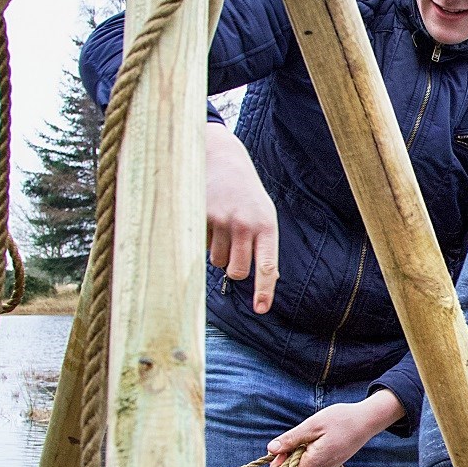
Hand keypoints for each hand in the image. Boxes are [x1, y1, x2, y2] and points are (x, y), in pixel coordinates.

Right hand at [206, 123, 278, 313]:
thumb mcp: (263, 214)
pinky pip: (200, 245)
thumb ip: (264, 244)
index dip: (263, 290)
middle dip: (234, 268)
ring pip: (216, 261)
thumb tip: (267, 278)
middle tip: (234, 247)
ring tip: (221, 224)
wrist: (222, 157)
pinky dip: (202, 237)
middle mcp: (245, 224)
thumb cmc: (245, 193)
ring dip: (217, 251)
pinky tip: (208, 215)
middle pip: (238, 271)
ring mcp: (221, 221)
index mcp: (266, 225)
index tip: (260, 309)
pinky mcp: (200, 217)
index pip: (267, 266)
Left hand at [268, 390, 404, 466]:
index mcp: (315, 463)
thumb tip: (271, 449)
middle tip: (298, 437)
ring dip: (298, 454)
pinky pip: (310, 464)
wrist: (367, 421)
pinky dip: (307, 453)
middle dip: (287, 457)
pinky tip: (317, 439)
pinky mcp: (329, 465)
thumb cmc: (342, 420)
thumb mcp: (313, 425)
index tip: (283, 447)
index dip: (278, 466)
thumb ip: (291, 439)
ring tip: (311, 436)